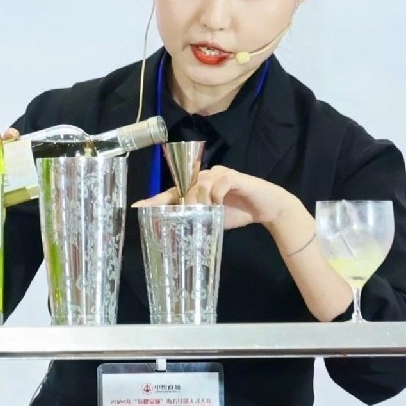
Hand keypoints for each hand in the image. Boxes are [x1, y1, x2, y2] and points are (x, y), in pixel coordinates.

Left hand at [136, 165, 302, 231]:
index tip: (137, 207)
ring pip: (199, 185)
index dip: (156, 200)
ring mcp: (219, 174)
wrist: (267, 209)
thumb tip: (174, 231)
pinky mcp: (233, 176)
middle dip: (181, 203)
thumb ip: (196, 220)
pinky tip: (220, 206)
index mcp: (198, 186)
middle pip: (183, 187)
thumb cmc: (238, 213)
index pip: (173, 191)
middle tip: (184, 217)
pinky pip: (218, 184)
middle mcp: (206, 176)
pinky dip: (216, 196)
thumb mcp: (212, 219)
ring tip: (207, 213)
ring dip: (200, 201)